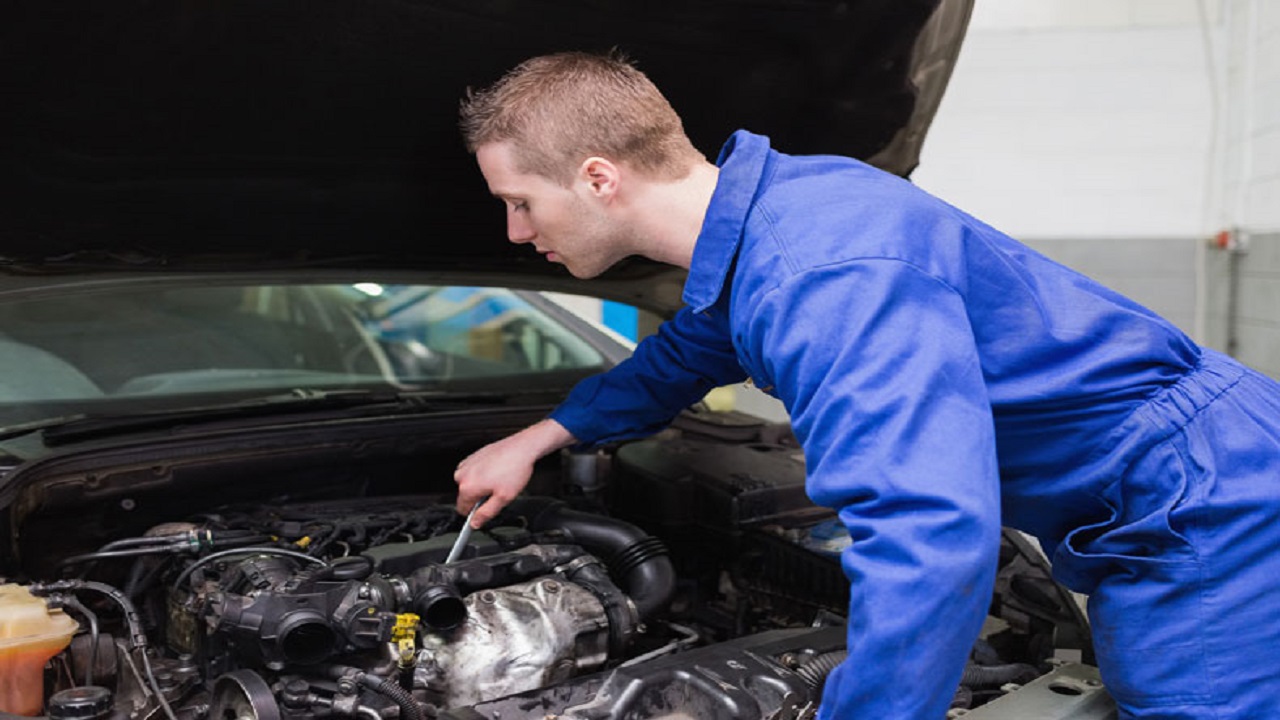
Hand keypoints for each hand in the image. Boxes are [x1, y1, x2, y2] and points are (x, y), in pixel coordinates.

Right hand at [454, 418, 576, 527]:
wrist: (522, 448)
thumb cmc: (515, 469)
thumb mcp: (503, 499)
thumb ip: (486, 513)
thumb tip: (475, 523)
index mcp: (468, 486)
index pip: (462, 509)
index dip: (473, 514)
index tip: (482, 513)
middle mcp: (463, 474)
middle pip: (465, 496)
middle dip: (479, 498)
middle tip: (497, 493)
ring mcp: (467, 463)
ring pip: (469, 484)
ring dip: (481, 486)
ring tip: (498, 480)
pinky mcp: (473, 456)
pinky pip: (473, 473)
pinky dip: (482, 474)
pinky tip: (496, 472)